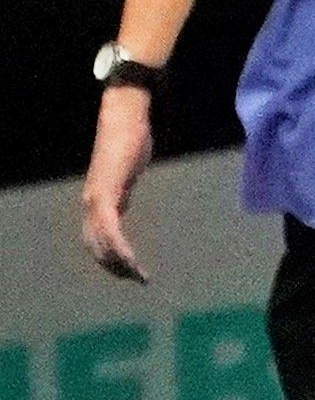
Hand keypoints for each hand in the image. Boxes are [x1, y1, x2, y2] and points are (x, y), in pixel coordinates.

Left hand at [81, 91, 152, 282]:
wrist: (124, 120)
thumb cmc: (128, 140)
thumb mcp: (124, 172)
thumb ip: (121, 190)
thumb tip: (122, 203)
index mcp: (97, 199)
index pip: (97, 237)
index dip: (109, 256)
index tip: (129, 270)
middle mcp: (91, 202)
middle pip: (96, 245)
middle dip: (115, 266)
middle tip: (136, 280)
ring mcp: (97, 198)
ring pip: (102, 242)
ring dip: (119, 262)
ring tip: (138, 275)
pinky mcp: (106, 193)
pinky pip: (110, 228)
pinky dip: (119, 247)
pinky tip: (131, 259)